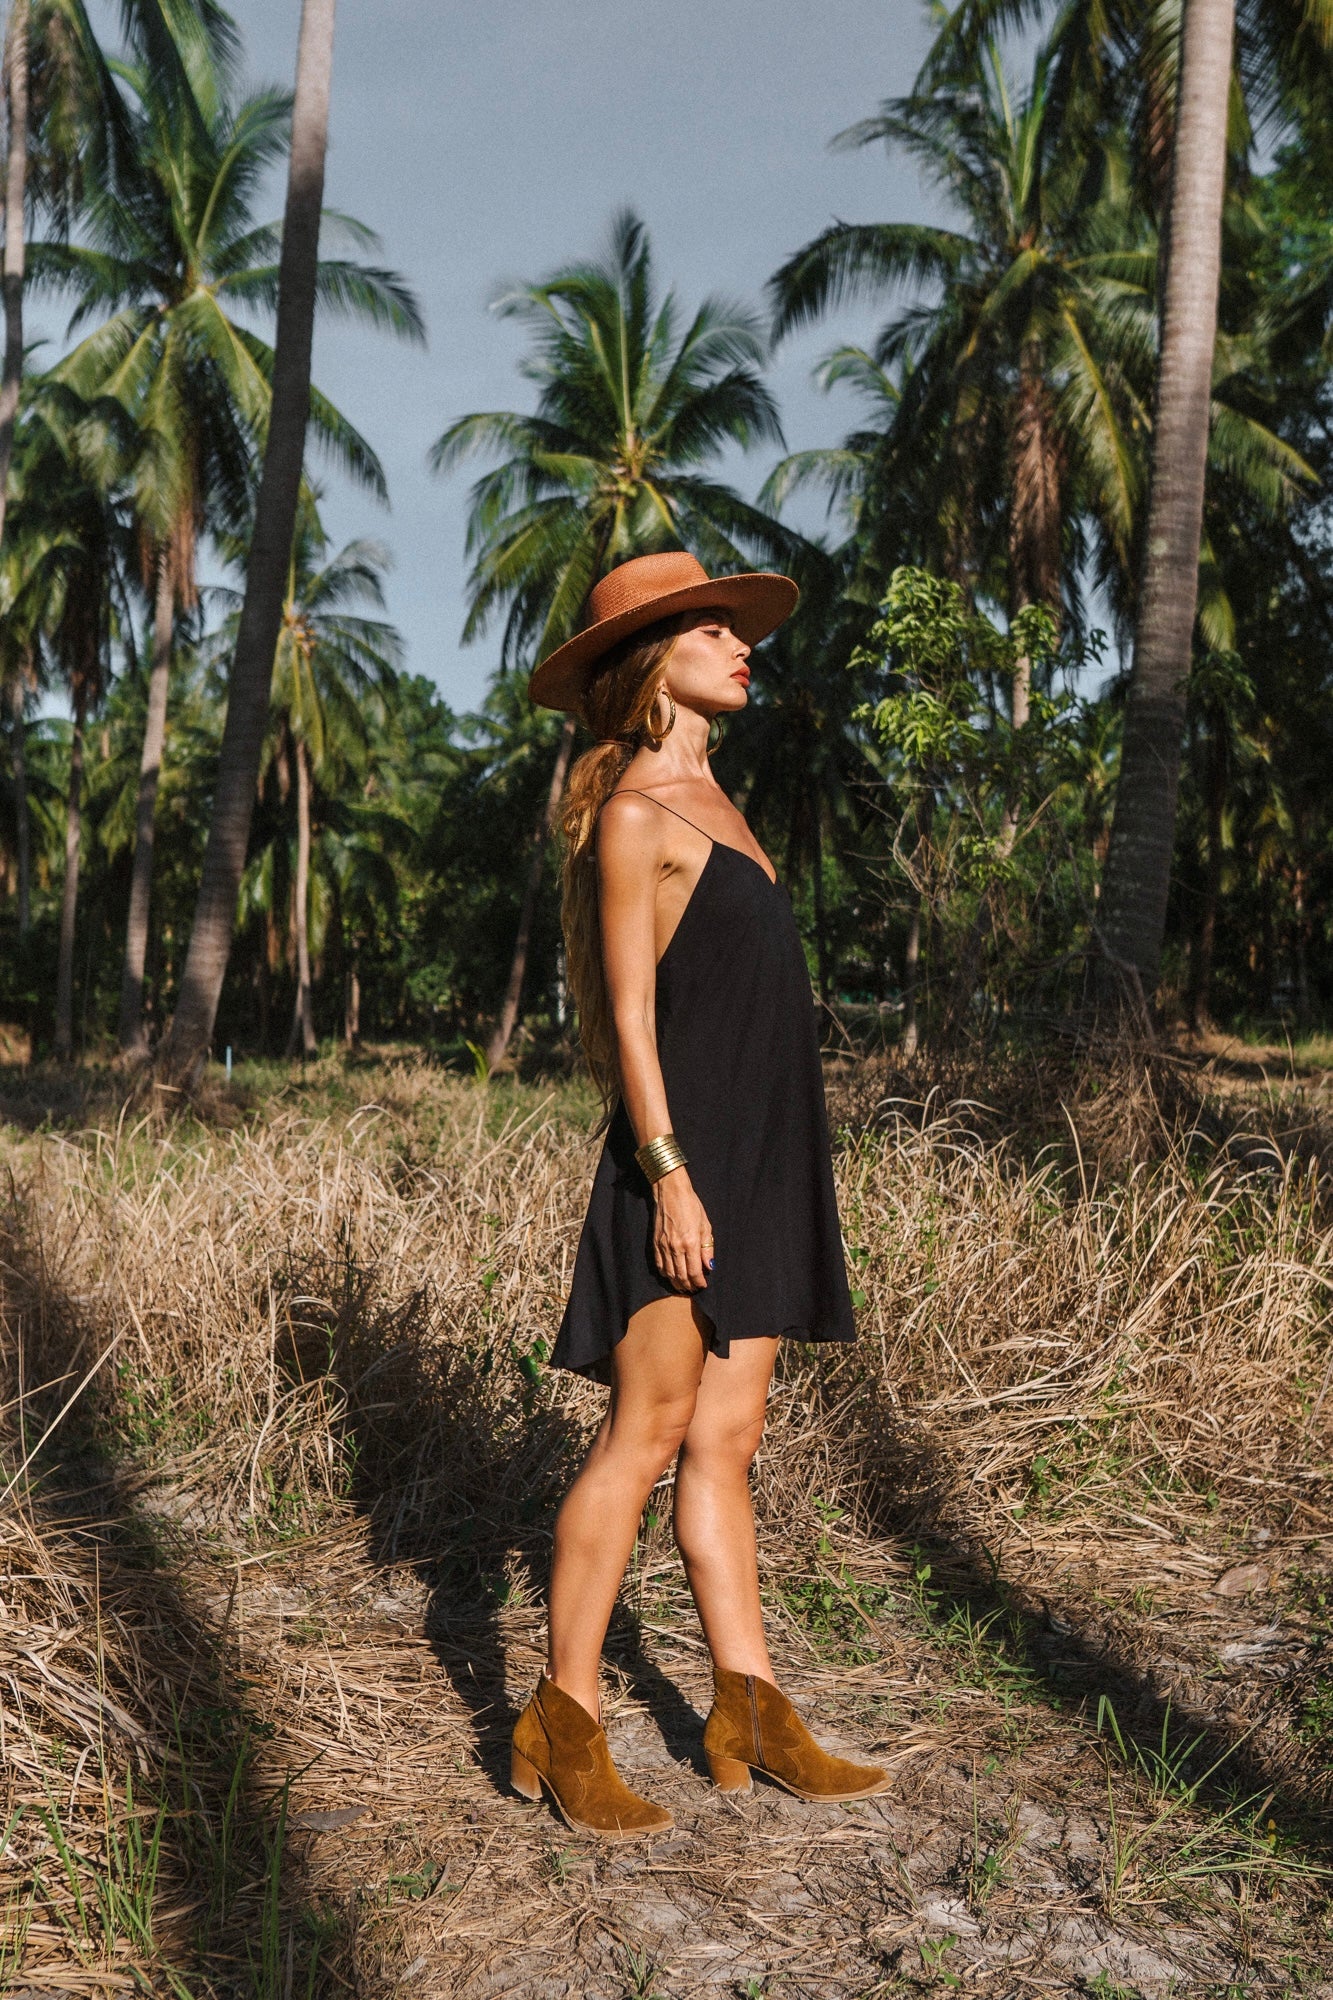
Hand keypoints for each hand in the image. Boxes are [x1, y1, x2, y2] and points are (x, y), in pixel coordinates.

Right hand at [651, 1169, 714, 1293]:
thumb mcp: (705, 1225)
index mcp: (690, 1243)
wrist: (670, 1192)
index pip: (694, 1271)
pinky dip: (665, 1274)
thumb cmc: (690, 1205)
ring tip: (683, 1286)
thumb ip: (707, 1247)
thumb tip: (709, 1266)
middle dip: (688, 1286)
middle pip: (681, 1276)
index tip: (703, 1285)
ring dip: (676, 1283)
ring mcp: (663, 1246)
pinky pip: (659, 1265)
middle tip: (693, 1289)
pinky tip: (671, 1276)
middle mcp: (676, 1247)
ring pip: (669, 1273)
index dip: (699, 1282)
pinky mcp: (655, 1243)